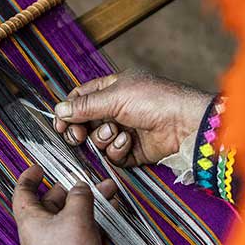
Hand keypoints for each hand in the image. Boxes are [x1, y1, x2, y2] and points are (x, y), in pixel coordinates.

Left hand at [12, 165, 116, 244]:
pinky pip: (82, 232)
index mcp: (31, 222)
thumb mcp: (76, 217)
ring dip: (90, 203)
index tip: (39, 168)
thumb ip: (80, 196)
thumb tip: (81, 187)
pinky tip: (112, 213)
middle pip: (52, 203)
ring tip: (110, 191)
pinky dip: (95, 221)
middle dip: (73, 189)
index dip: (29, 178)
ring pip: (72, 217)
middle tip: (91, 179)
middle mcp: (40, 234)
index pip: (23, 194)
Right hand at [53, 69, 212, 166]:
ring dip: (103, 138)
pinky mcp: (133, 151)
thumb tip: (60, 110)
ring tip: (116, 132)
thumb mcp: (115, 96)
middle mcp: (117, 110)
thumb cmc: (156, 100)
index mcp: (113, 88)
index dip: (68, 111)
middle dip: (80, 130)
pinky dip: (117, 150)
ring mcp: (125, 131)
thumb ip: (85, 106)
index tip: (60, 123)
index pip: (81, 99)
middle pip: (85, 123)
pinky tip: (129, 142)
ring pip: (98, 141)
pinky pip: (113, 155)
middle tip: (79, 136)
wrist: (184, 124)